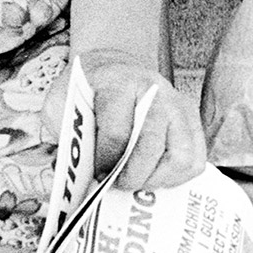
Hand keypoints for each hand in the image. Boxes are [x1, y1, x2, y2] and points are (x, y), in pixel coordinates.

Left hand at [42, 47, 205, 188]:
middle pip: (151, 147)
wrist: (110, 69)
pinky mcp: (191, 119)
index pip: (117, 134)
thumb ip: (60, 138)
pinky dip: (175, 177)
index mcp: (116, 83)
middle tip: (116, 184)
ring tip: (135, 183)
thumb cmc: (84, 95)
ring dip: (156, 179)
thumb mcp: (59, 108)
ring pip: (179, 157)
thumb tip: (70, 180)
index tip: (97, 176)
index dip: (106, 163)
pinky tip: (153, 177)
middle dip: (131, 176)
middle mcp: (153, 91)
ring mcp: (177, 104)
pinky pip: (194, 159)